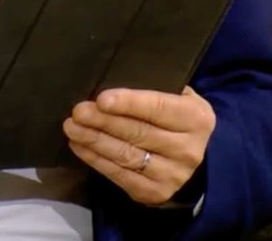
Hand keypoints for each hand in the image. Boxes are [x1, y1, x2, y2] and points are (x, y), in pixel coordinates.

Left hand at [63, 86, 214, 206]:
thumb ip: (155, 88)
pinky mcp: (155, 193)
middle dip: (103, 122)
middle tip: (78, 112)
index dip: (129, 103)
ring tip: (72, 128)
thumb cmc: (177, 118)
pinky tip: (79, 146)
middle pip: (138, 133)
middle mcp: (187, 149)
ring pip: (126, 156)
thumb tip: (112, 79)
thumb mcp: (178, 98)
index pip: (158, 109)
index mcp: (195, 118)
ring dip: (94, 141)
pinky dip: (96, 160)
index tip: (102, 99)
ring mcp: (172, 175)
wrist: (200, 161)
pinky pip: (120, 176)